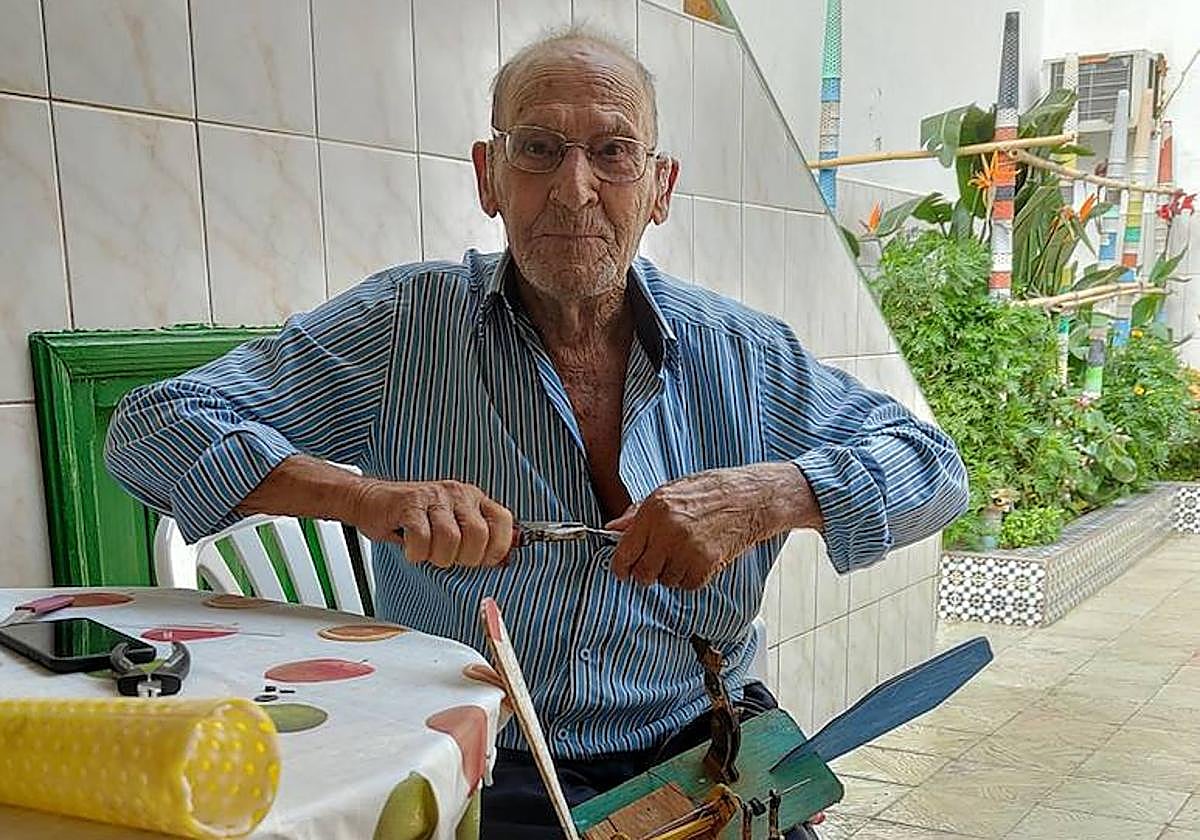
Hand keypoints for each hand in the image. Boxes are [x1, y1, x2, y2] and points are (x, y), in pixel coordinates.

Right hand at [347, 479, 513, 568]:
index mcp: (473, 498)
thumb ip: (476, 538)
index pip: (503, 520)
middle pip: (478, 534)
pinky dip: (417, 552)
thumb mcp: (451, 524)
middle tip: (448, 557)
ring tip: (428, 552)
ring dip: (438, 556)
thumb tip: (502, 561)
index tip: (482, 560)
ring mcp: (434, 497)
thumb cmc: (413, 519)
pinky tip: (412, 549)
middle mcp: (457, 494)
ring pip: (451, 538)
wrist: (371, 501)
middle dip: (464, 557)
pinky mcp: (409, 503)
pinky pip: (422, 536)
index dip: (497, 547)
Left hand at [607, 463, 821, 589]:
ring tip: (684, 554)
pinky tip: (698, 559)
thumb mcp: (667, 492)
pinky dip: (690, 578)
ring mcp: (687, 550)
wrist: (749, 498)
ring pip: (665, 581)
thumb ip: (637, 514)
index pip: (624, 551)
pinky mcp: (706, 565)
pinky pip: (686, 585)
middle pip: (642, 574)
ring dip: (670, 574)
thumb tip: (612, 529)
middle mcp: (667, 532)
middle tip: (655, 565)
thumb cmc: (709, 492)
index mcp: (654, 511)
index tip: (622, 572)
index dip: (620, 567)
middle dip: (645, 574)